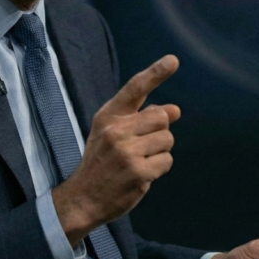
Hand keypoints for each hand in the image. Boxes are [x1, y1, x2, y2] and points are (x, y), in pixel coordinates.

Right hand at [52, 55, 180, 245]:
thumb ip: (141, 119)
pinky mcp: (138, 172)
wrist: (83, 198)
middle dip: (159, 131)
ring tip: (138, 162)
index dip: (156, 73)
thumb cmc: (101, 163)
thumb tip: (175, 110)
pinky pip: (167, 161)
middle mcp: (116, 130)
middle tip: (141, 147)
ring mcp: (127, 152)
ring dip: (159, 151)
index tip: (173, 60)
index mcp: (108, 116)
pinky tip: (142, 175)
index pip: (135, 88)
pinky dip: (159, 168)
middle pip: (161, 117)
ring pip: (167, 139)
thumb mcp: (112, 134)